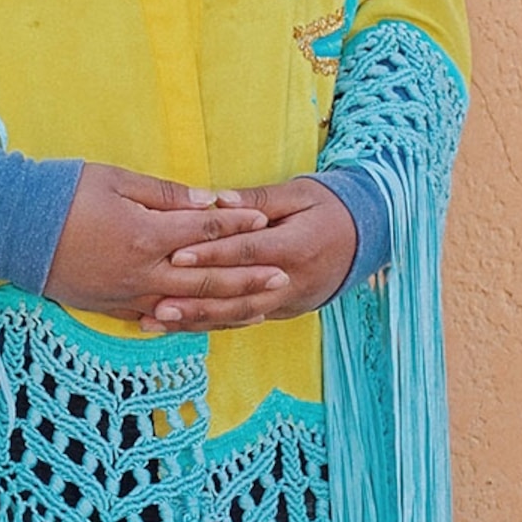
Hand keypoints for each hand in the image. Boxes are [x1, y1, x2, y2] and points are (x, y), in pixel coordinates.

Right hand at [44, 165, 273, 326]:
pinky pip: (157, 320)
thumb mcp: (114, 180)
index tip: (265, 220)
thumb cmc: (62, 194)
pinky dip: (186, 323)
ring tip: (258, 309)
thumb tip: (206, 201)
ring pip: (188, 307)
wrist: (12, 228)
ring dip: (226, 309)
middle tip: (282, 276)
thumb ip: (164, 194)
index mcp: (145, 234)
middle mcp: (141, 271)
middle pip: (206, 277)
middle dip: (247, 277)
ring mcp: (127, 295)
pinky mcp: (110, 308)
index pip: (204, 229)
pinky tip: (208, 324)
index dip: (237, 223)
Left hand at [147, 176, 357, 328]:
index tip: (177, 254)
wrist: (366, 239)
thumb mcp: (299, 193)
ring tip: (156, 322)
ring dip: (195, 322)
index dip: (212, 254)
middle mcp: (291, 281)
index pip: (248, 252)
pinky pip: (242, 321)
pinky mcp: (282, 311)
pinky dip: (209, 325)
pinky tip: (177, 327)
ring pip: (237, 317)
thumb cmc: (328, 208)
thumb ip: (257, 200)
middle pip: (238, 296)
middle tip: (155, 304)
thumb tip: (218, 199)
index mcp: (296, 246)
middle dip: (196, 302)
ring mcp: (287, 301)